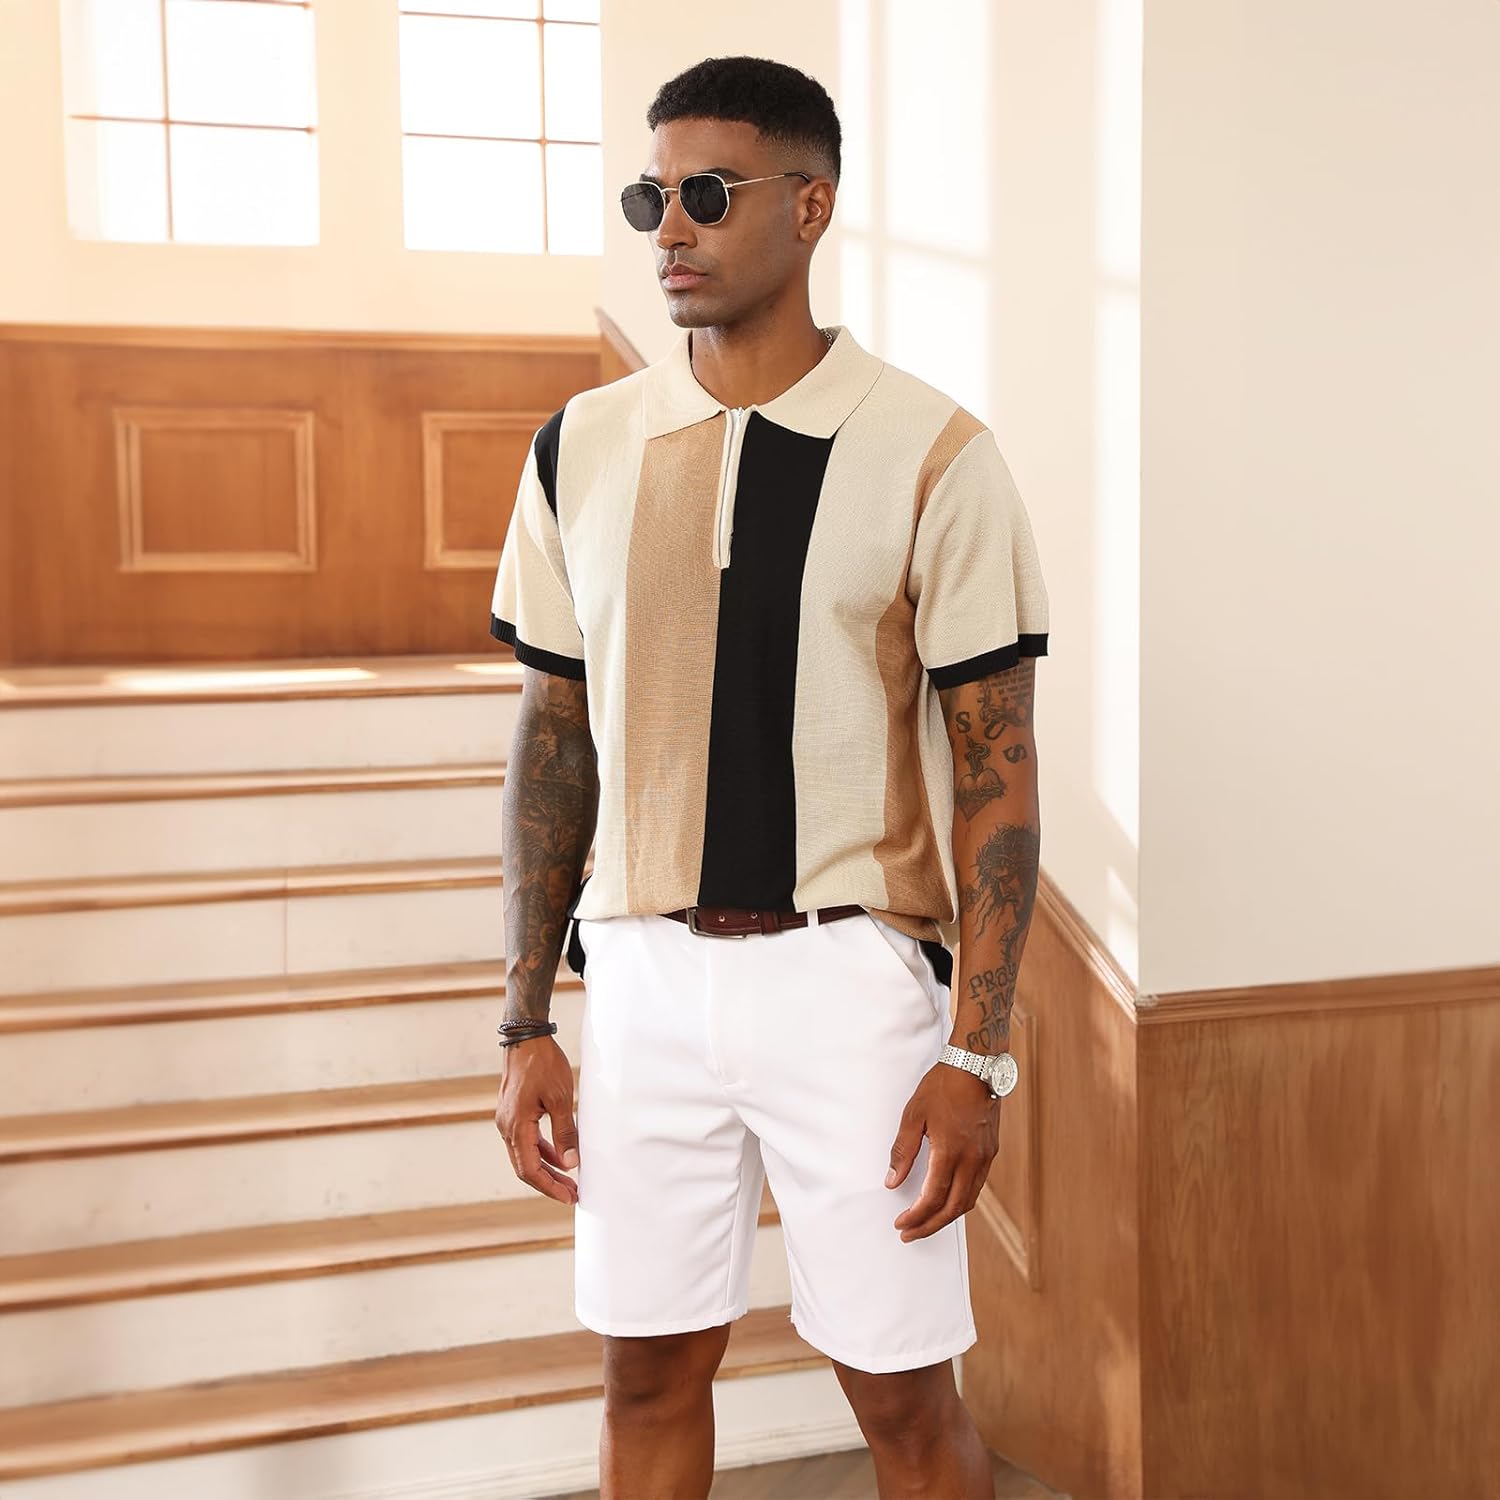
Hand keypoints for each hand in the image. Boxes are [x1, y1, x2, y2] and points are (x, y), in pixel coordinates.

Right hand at [494, 1035, 578, 1205]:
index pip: (530, 1169)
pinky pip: (525, 1140)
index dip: (549, 1187)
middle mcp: (506, 1127)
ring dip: (546, 1169)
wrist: (526, 1038)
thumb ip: (564, 1133)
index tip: (569, 1196)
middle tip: (572, 1194)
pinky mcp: (513, 1112)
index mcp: (516, 1126)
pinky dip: (541, 1151)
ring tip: (568, 1180)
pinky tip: (558, 1156)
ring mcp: (507, 1120)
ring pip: (525, 1155)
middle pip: (525, 1167)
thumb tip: (570, 1163)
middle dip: (549, 1183)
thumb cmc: (543, 1064)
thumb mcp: (561, 1099)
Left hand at [885, 1061, 998, 1240]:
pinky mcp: (990, 1152)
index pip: (932, 1199)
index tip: (901, 1224)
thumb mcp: (914, 1115)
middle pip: (952, 1208)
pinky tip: (947, 1199)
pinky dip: (960, 1200)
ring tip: (926, 1222)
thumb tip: (891, 1181)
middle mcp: (972, 1161)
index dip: (916, 1217)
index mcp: (950, 1153)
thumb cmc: (943, 1086)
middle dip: (930, 1226)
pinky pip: (976, 1186)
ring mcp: (984, 1158)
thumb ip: (902, 1151)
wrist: (976, 1066)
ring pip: (967, 1200)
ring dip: (946, 1216)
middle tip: (910, 1233)